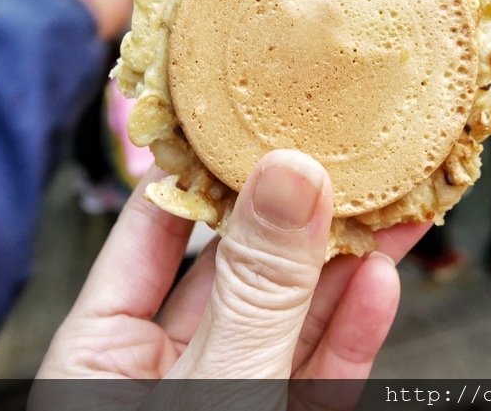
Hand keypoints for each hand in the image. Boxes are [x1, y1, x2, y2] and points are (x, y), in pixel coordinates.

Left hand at [36, 150, 426, 389]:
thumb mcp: (212, 391)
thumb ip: (252, 294)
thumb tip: (288, 180)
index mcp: (101, 351)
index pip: (157, 227)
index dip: (211, 164)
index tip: (260, 108)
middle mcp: (162, 371)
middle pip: (236, 265)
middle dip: (296, 208)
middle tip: (348, 149)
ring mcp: (228, 399)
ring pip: (289, 315)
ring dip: (341, 261)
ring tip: (389, 202)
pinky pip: (319, 374)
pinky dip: (353, 331)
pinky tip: (380, 282)